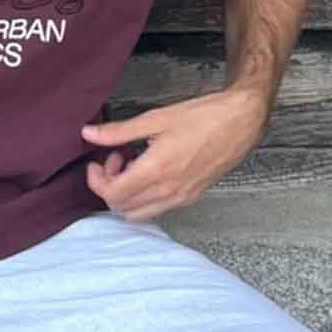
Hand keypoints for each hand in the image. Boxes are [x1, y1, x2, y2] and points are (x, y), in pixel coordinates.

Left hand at [80, 81, 271, 219]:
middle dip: (110, 185)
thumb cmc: (203, 117)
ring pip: (138, 214)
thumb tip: (89, 134)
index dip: (96, 180)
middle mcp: (168, 190)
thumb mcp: (156, 118)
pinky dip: (144, 198)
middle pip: (121, 207)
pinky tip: (152, 171)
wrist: (241, 122)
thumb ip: (119, 131)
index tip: (97, 161)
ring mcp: (181, 198)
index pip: (112, 193)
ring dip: (127, 195)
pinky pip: (157, 209)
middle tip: (117, 159)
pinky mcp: (191, 197)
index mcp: (156, 170)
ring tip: (134, 166)